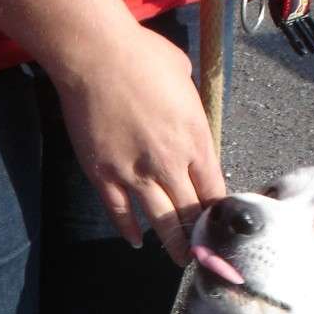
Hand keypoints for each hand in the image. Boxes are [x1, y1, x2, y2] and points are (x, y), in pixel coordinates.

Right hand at [54, 24, 225, 264]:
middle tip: (205, 253)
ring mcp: (134, 173)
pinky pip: (119, 212)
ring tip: (180, 260)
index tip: (220, 224)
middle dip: (200, 236)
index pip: (214, 190)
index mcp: (195, 139)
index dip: (218, 211)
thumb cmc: (142, 55)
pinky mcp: (104, 175)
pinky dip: (128, 230)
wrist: (93, 53)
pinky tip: (137, 241)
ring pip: (161, 222)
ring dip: (173, 245)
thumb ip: (191, 109)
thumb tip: (189, 119)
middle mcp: (168, 163)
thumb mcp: (184, 78)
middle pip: (191, 212)